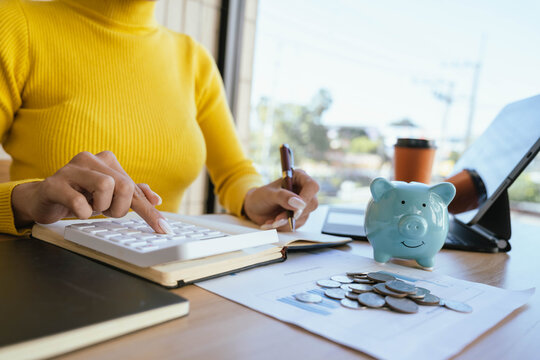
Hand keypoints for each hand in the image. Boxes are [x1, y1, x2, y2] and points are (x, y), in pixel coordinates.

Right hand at [11, 151, 172, 233]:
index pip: (134, 188)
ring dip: (101, 207)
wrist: (43, 199)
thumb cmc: (79, 195)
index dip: (150, 212)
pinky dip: (83, 212)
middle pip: (123, 186)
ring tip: (90, 207)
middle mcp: (91, 159)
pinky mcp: (54, 184)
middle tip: (105, 211)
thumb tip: (156, 199)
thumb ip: (132, 194)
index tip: (163, 228)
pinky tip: (78, 211)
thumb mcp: (109, 196)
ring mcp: (71, 169)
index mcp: (108, 161)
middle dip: (119, 208)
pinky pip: (78, 201)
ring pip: (105, 186)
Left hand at [242, 168, 318, 230]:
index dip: (306, 198)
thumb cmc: (261, 197)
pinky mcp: (300, 217)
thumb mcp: (269, 194)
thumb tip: (299, 204)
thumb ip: (283, 197)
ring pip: (304, 217)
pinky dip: (283, 226)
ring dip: (285, 222)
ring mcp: (303, 204)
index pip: (312, 186)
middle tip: (277, 219)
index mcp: (299, 177)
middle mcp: (304, 190)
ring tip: (271, 220)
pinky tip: (272, 223)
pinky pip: (296, 225)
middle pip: (312, 204)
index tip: (295, 211)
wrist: (255, 209)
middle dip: (294, 214)